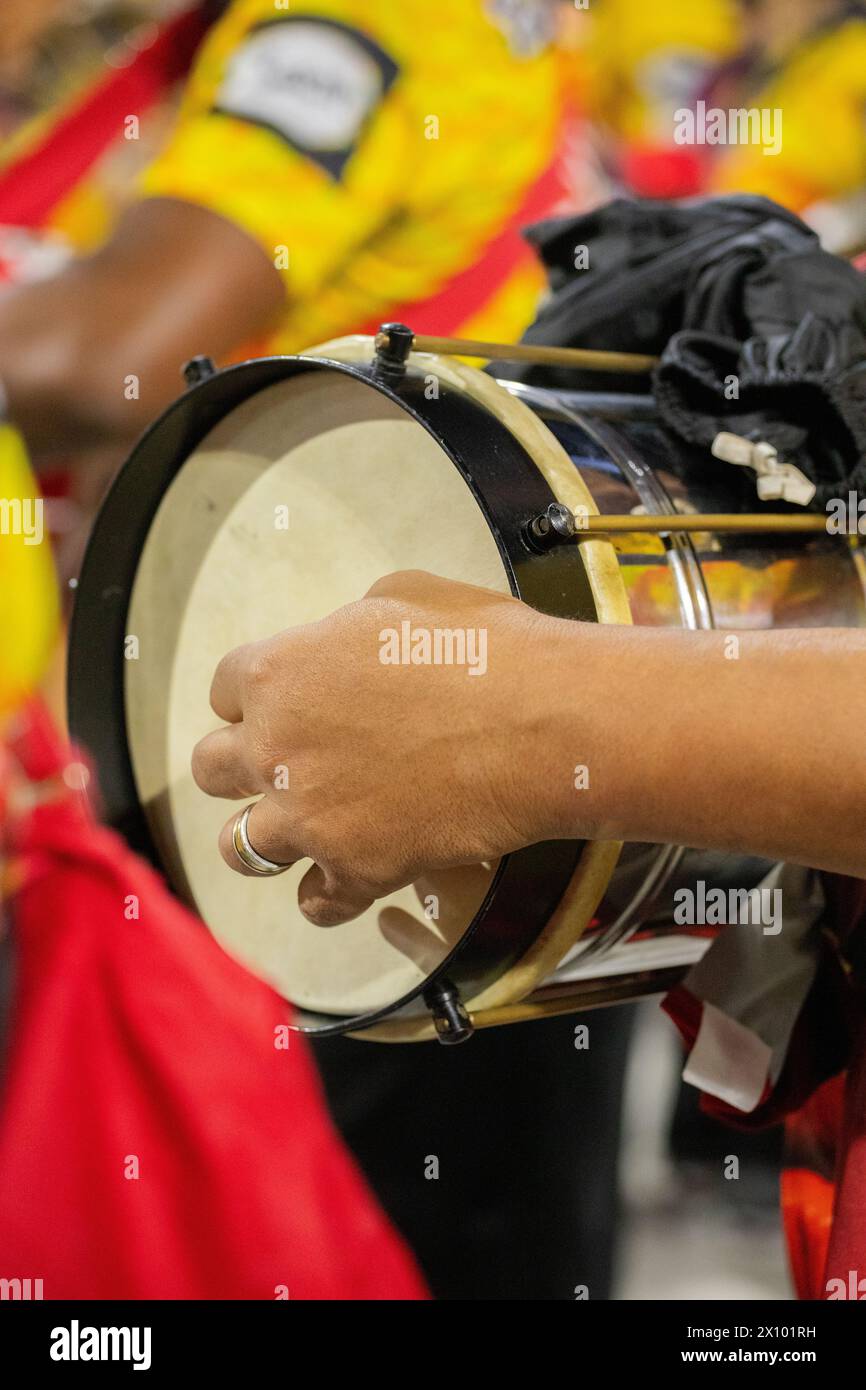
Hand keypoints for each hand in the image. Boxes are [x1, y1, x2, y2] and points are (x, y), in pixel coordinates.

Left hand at [191, 571, 572, 925]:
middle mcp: (274, 749)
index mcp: (277, 672)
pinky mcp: (356, 869)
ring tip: (293, 832)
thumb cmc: (483, 647)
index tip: (276, 706)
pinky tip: (340, 885)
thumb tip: (346, 645)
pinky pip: (316, 903)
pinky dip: (326, 897)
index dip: (252, 699)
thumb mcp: (404, 598)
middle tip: (278, 767)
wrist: (543, 722)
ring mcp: (309, 817)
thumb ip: (349, 626)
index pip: (224, 690)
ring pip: (241, 846)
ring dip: (262, 838)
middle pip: (213, 769)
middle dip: (241, 767)